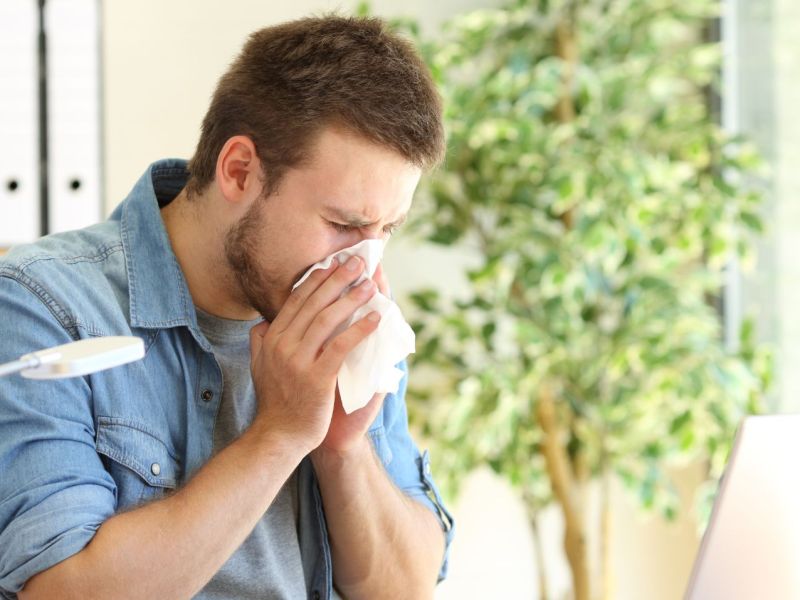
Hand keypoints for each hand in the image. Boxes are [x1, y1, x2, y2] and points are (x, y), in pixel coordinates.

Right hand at [248, 256, 380, 454]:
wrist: (279, 436)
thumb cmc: (276, 402)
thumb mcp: (259, 367)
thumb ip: (261, 342)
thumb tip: (262, 323)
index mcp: (272, 339)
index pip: (296, 300)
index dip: (317, 279)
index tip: (333, 262)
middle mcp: (283, 345)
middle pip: (314, 303)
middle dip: (337, 279)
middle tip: (357, 262)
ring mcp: (299, 361)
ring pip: (328, 319)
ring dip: (351, 298)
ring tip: (370, 284)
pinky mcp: (317, 378)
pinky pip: (341, 346)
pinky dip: (359, 328)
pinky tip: (375, 317)